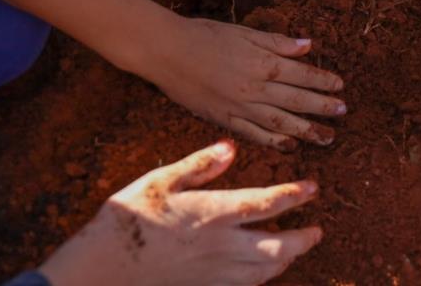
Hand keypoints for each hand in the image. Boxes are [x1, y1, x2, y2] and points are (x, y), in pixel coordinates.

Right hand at [40, 141, 323, 285]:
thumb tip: (231, 147)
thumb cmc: (130, 218)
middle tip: (317, 230)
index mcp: (213, 213)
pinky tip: (262, 271)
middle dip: (303, 240)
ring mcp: (214, 273)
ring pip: (265, 272)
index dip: (294, 195)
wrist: (103, 268)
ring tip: (296, 249)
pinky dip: (262, 278)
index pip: (267, 203)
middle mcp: (221, 247)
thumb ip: (199, 165)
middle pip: (277, 247)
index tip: (312, 188)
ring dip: (286, 260)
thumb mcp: (161, 180)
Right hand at [127, 14, 345, 150]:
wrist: (168, 52)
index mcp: (263, 63)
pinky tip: (289, 145)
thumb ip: (277, 42)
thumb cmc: (205, 35)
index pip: (302, 74)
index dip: (323, 81)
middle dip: (322, 107)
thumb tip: (308, 45)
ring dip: (306, 130)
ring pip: (280, 122)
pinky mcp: (224, 119)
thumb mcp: (245, 32)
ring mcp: (240, 106)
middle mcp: (255, 88)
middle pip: (297, 101)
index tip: (340, 86)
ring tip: (326, 137)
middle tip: (343, 113)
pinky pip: (254, 134)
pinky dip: (274, 140)